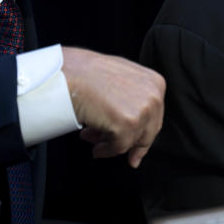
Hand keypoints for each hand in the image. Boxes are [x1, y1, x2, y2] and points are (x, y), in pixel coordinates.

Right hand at [61, 47, 164, 167]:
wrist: (69, 73)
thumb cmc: (87, 72)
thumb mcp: (121, 76)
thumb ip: (133, 94)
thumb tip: (134, 120)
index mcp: (154, 82)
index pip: (154, 116)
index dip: (142, 132)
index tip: (136, 146)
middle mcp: (153, 96)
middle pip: (147, 131)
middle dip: (129, 143)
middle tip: (114, 147)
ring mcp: (142, 110)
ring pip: (132, 141)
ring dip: (112, 144)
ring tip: (94, 140)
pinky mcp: (128, 124)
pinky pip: (119, 148)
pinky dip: (106, 151)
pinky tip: (96, 148)